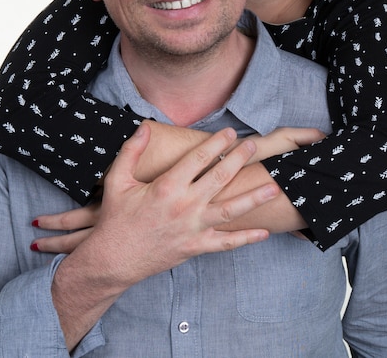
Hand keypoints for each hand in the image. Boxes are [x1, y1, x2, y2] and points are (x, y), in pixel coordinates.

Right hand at [30, 124, 323, 252]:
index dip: (217, 143)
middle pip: (219, 178)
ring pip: (230, 210)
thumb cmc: (115, 219)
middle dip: (239, 160)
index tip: (230, 131)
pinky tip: (264, 232)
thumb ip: (131, 151)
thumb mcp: (117, 181)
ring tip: (273, 186)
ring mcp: (192, 228)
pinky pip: (225, 243)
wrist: (112, 260)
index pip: (198, 159)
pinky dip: (245, 238)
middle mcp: (184, 206)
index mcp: (166, 187)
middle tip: (255, 146)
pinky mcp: (195, 247)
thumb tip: (145, 126)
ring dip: (253, 198)